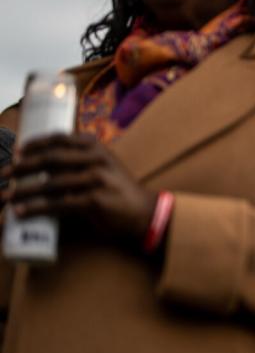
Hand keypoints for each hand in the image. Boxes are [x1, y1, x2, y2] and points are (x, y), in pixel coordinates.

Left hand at [1, 133, 156, 244]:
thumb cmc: (118, 189)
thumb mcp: (104, 165)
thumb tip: (43, 163)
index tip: (17, 151)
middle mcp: (96, 159)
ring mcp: (96, 179)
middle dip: (22, 167)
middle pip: (50, 159)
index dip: (35, 144)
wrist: (144, 211)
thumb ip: (80, 160)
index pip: (59, 139)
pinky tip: (21, 212)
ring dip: (23, 191)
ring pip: (50, 183)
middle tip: (3, 173)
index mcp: (96, 147)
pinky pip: (58, 204)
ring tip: (5, 196)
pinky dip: (36, 208)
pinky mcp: (94, 201)